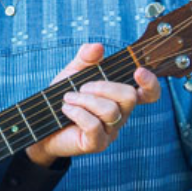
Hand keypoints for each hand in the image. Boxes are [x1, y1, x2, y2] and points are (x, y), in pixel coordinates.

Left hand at [26, 43, 159, 165]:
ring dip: (84, 100)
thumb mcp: (72, 73)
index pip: (149, 94)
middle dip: (103, 87)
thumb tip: (97, 46)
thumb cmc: (62, 99)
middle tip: (81, 88)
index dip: (150, 83)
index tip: (138, 70)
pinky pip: (94, 125)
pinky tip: (65, 109)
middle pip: (129, 97)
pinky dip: (77, 112)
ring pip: (110, 111)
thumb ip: (85, 59)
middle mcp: (120, 115)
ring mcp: (110, 131)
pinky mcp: (96, 144)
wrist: (41, 124)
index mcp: (119, 98)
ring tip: (67, 98)